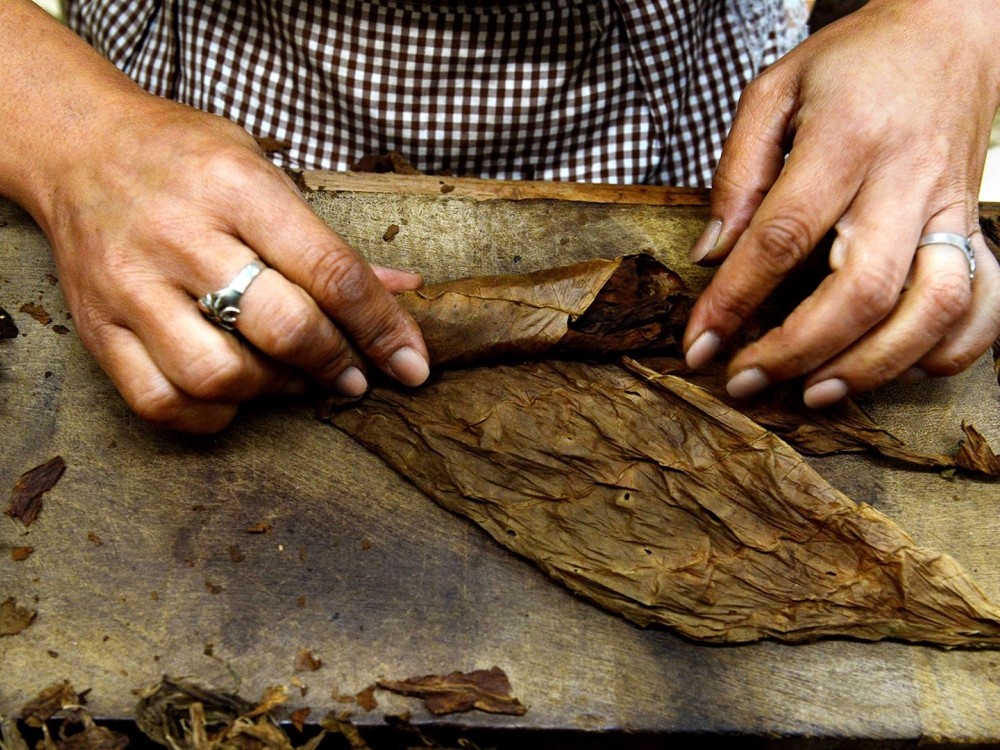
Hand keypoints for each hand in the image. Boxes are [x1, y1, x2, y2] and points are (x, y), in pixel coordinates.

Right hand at [36, 97, 428, 431]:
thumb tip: (404, 292)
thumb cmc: (186, 158)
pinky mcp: (97, 327)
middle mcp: (180, 236)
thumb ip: (330, 241)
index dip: (383, 328)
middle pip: (283, 327)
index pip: (330, 271)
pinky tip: (235, 393)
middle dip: (337, 362)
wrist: (81, 147)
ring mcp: (131, 286)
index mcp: (235, 187)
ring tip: (294, 378)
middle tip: (354, 372)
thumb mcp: (266, 172)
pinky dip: (211, 414)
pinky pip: (160, 402)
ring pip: (219, 374)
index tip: (411, 363)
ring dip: (275, 391)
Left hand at [682, 0, 999, 406]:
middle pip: (861, 289)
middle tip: (746, 381)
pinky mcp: (973, 225)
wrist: (950, 31)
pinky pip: (984, 302)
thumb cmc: (852, 64)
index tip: (699, 344)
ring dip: (873, 365)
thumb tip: (712, 254)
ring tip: (815, 393)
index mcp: (845, 142)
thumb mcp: (773, 92)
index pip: (782, 237)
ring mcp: (949, 209)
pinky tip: (898, 368)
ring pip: (931, 307)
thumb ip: (738, 172)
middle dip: (798, 350)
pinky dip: (949, 349)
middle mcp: (905, 181)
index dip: (735, 300)